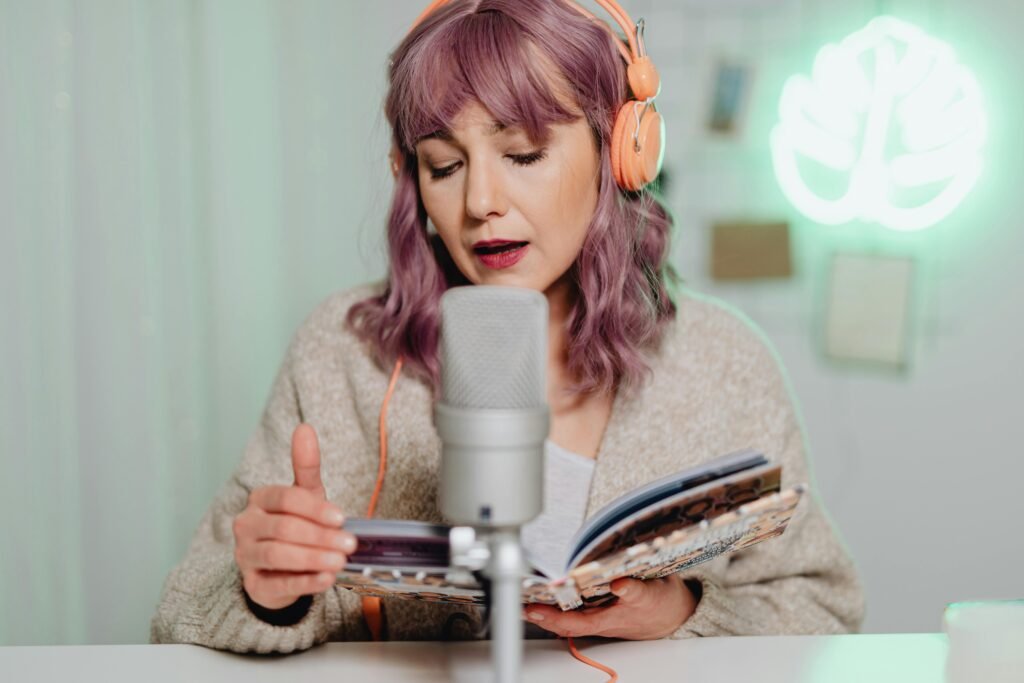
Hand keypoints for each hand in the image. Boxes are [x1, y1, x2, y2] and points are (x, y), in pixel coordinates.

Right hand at [232, 423, 354, 609]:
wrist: (280, 566)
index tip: (341, 517)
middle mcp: (246, 526)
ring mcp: (246, 556)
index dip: (315, 509)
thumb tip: (305, 428)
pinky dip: (304, 582)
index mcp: (259, 500)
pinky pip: (277, 584)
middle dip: (319, 536)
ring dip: (312, 558)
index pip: (285, 499)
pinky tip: (326, 580)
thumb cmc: (295, 523)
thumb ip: (306, 465)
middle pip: (283, 528)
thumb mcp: (305, 494)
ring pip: (277, 555)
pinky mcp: (254, 585)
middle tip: (349, 543)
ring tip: (339, 562)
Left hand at [523, 575, 697, 639]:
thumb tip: (619, 585)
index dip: (554, 618)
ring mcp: (599, 618)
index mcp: (612, 619)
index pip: (578, 622)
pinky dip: (555, 608)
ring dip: (544, 613)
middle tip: (518, 606)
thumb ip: (636, 591)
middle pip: (565, 624)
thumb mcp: (653, 594)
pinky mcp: (599, 612)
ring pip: (567, 620)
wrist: (674, 614)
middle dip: (540, 616)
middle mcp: (601, 621)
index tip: (535, 610)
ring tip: (522, 603)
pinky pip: (573, 614)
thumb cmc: (662, 604)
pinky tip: (541, 602)